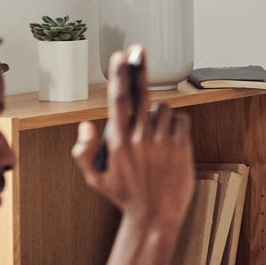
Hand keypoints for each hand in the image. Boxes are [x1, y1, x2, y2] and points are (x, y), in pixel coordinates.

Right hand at [71, 48, 193, 232]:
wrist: (156, 216)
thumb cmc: (124, 196)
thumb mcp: (95, 178)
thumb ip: (84, 152)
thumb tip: (86, 124)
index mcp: (118, 141)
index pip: (118, 100)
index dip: (119, 75)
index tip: (119, 55)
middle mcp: (140, 138)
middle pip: (140, 94)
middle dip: (138, 68)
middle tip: (137, 48)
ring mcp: (162, 141)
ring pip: (162, 108)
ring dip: (157, 114)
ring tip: (152, 138)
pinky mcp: (182, 146)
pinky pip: (180, 121)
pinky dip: (175, 125)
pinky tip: (168, 141)